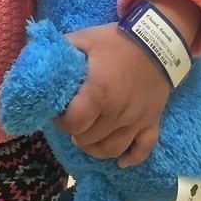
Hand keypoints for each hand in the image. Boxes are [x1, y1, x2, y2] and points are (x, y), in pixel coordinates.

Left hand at [53, 22, 169, 166]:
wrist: (157, 41)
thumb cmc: (116, 41)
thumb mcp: (85, 38)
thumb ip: (62, 48)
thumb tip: (42, 55)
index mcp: (98, 93)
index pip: (73, 123)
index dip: (61, 122)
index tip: (58, 114)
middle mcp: (117, 113)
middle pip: (89, 139)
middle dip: (76, 133)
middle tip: (72, 122)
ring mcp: (136, 121)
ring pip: (112, 149)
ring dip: (95, 149)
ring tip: (85, 140)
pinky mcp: (152, 122)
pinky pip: (144, 149)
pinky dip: (131, 158)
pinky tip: (120, 161)